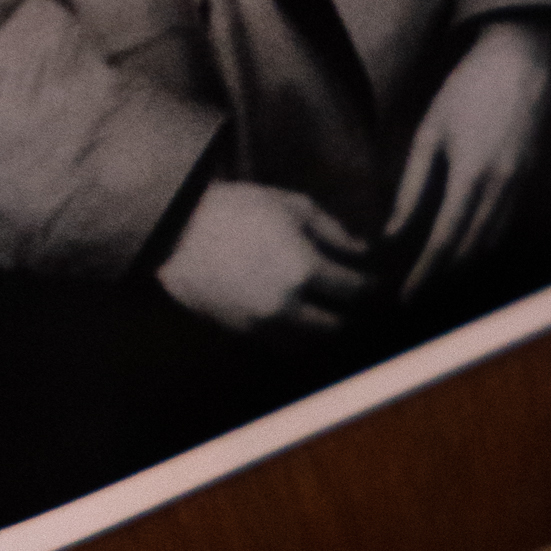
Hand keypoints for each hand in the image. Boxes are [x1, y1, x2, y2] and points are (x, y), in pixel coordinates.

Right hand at [153, 178, 374, 335]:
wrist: (175, 231)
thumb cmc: (235, 209)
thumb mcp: (290, 205)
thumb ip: (332, 229)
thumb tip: (361, 250)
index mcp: (304, 269)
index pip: (353, 289)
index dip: (369, 285)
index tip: (375, 281)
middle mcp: (288, 305)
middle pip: (336, 326)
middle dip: (351, 315)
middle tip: (356, 304)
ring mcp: (263, 324)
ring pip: (309, 343)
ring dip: (324, 332)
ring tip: (330, 316)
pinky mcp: (242, 332)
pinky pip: (281, 345)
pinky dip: (296, 337)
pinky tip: (299, 321)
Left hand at [385, 17, 550, 302]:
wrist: (526, 57)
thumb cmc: (471, 87)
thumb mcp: (431, 131)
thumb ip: (412, 185)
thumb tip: (392, 233)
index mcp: (472, 175)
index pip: (445, 242)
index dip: (426, 275)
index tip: (406, 299)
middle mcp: (503, 189)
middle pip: (472, 253)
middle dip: (444, 280)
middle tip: (416, 299)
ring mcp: (525, 188)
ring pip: (494, 245)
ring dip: (467, 269)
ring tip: (438, 284)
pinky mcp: (536, 182)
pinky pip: (512, 229)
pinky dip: (489, 248)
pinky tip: (471, 256)